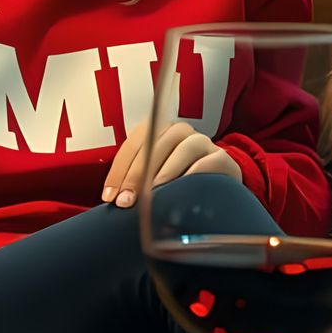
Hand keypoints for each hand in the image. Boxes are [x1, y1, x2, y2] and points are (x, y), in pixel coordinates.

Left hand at [101, 118, 241, 207]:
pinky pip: (207, 163)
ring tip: (152, 194)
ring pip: (182, 148)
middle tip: (126, 202)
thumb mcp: (153, 180)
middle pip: (155, 145)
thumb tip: (113, 199)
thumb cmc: (177, 184)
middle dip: (136, 176)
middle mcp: (180, 131)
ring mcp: (203, 142)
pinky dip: (192, 175)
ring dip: (164, 172)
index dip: (119, 171)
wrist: (217, 190)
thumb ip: (135, 182)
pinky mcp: (222, 158)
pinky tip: (181, 191)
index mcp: (157, 130)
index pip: (134, 145)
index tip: (109, 197)